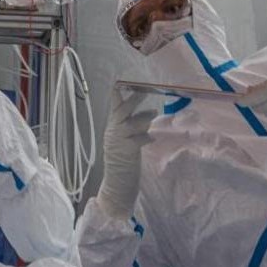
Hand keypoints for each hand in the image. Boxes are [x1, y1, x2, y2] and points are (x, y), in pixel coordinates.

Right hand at [95, 84, 157, 216]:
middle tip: (142, 92)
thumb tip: (148, 115)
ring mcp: (119, 141)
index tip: (118, 82)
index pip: (113, 108)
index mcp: (112, 128)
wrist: (117, 184)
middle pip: (121, 111)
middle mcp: (113, 132)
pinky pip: (138, 139)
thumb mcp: (126, 140)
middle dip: (132, 101)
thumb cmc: (124, 161)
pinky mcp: (127, 151)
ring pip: (131, 123)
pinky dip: (146, 137)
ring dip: (143, 117)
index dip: (116, 95)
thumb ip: (134, 127)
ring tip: (154, 113)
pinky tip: (152, 138)